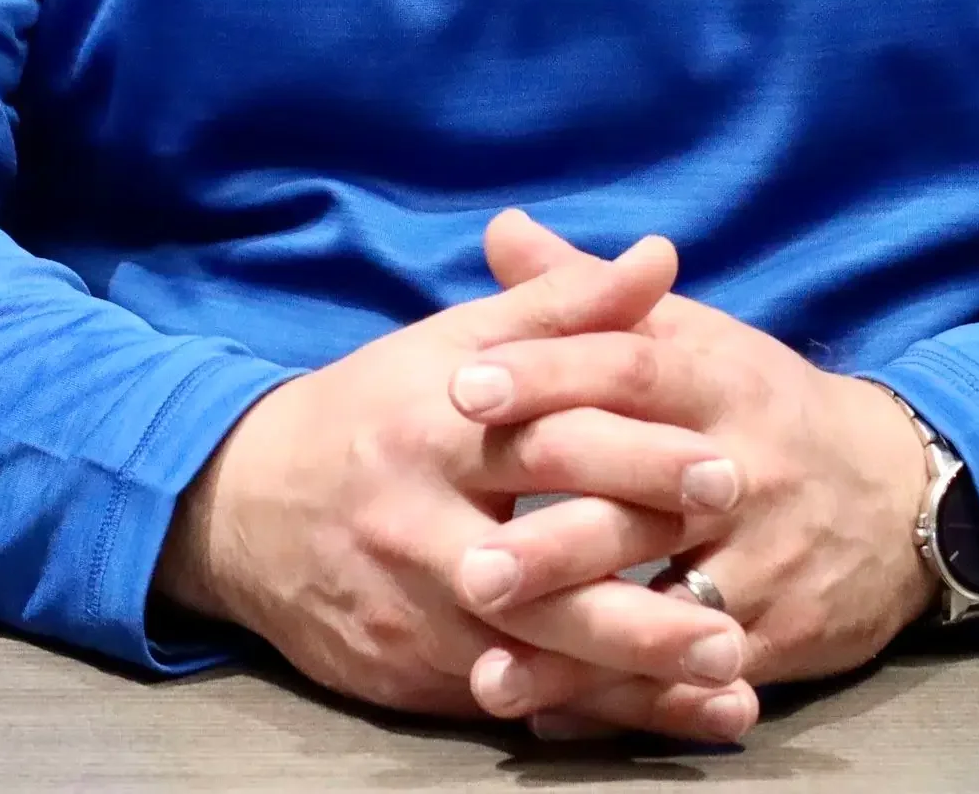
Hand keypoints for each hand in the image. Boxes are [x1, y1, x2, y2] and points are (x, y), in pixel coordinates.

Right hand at [154, 232, 759, 741]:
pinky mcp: (404, 677)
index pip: (548, 442)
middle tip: (734, 617)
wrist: (244, 505)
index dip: (638, 458)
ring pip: (530, 658)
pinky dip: (589, 719)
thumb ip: (564, 303)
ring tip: (727, 683)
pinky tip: (664, 721)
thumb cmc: (377, 408)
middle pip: (538, 573)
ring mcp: (411, 613)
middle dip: (638, 603)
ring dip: (631, 680)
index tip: (727, 473)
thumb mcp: (459, 340)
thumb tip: (662, 257)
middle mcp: (419, 527)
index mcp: (439, 427)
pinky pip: (507, 702)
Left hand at [445, 211, 936, 737]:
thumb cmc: (764, 407)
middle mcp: (741, 468)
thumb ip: (592, 294)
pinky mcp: (778, 635)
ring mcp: (763, 558)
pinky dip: (624, 699)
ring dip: (577, 641)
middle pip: (640, 497)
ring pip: (664, 602)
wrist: (901, 492)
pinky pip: (694, 671)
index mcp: (718, 380)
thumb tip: (500, 232)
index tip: (464, 387)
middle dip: (554, 533)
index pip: (630, 367)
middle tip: (468, 562)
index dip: (549, 372)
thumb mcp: (696, 336)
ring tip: (491, 668)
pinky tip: (552, 714)